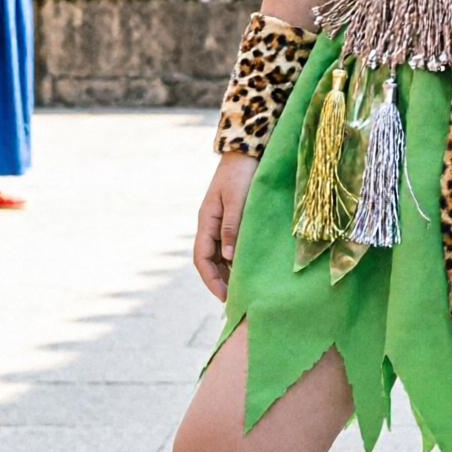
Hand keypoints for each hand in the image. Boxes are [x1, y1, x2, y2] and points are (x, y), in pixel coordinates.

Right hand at [194, 153, 258, 300]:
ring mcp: (221, 222)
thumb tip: (229, 257)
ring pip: (221, 254)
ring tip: (245, 289)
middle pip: (210, 261)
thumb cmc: (241, 173)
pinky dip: (238, 259)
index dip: (211, 280)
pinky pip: (232, 245)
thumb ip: (232, 227)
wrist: (247, 151)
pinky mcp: (234, 219)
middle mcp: (211, 224)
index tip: (224, 297)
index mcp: (206, 221)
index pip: (202, 259)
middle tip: (237, 300)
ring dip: (229, 272)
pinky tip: (250, 268)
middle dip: (220, 281)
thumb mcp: (236, 200)